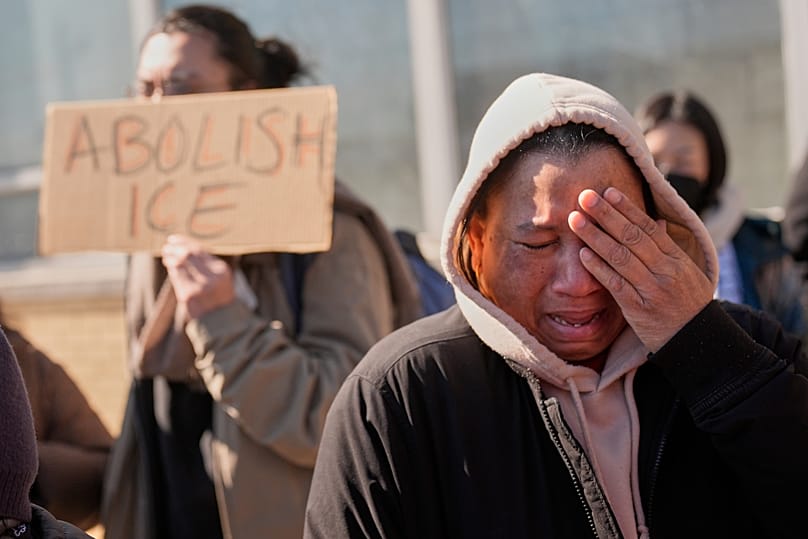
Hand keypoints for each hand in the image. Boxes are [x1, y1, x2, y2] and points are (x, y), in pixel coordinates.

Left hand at [161, 234, 234, 319]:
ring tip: (166, 253)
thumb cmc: (220, 296)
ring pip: (180, 264)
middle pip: (188, 255)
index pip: (200, 250)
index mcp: (222, 270)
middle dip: (175, 248)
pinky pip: (176, 276)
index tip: (174, 239)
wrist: (221, 320)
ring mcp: (199, 287)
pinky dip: (171, 268)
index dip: (184, 242)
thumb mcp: (221, 278)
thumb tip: (185, 247)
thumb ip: (208, 264)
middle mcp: (211, 277)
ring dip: (170, 257)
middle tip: (167, 245)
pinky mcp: (187, 295)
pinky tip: (169, 264)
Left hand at [568, 187, 712, 351]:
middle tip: (584, 197)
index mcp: (677, 258)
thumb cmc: (687, 303)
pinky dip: (599, 268)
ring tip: (575, 220)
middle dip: (606, 214)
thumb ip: (667, 248)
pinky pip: (615, 285)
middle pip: (632, 237)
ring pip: (620, 257)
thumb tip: (656, 220)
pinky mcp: (638, 309)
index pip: (648, 227)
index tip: (607, 192)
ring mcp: (652, 289)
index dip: (626, 208)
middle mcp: (666, 270)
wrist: (697, 341)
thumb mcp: (686, 272)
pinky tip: (583, 254)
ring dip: (595, 236)